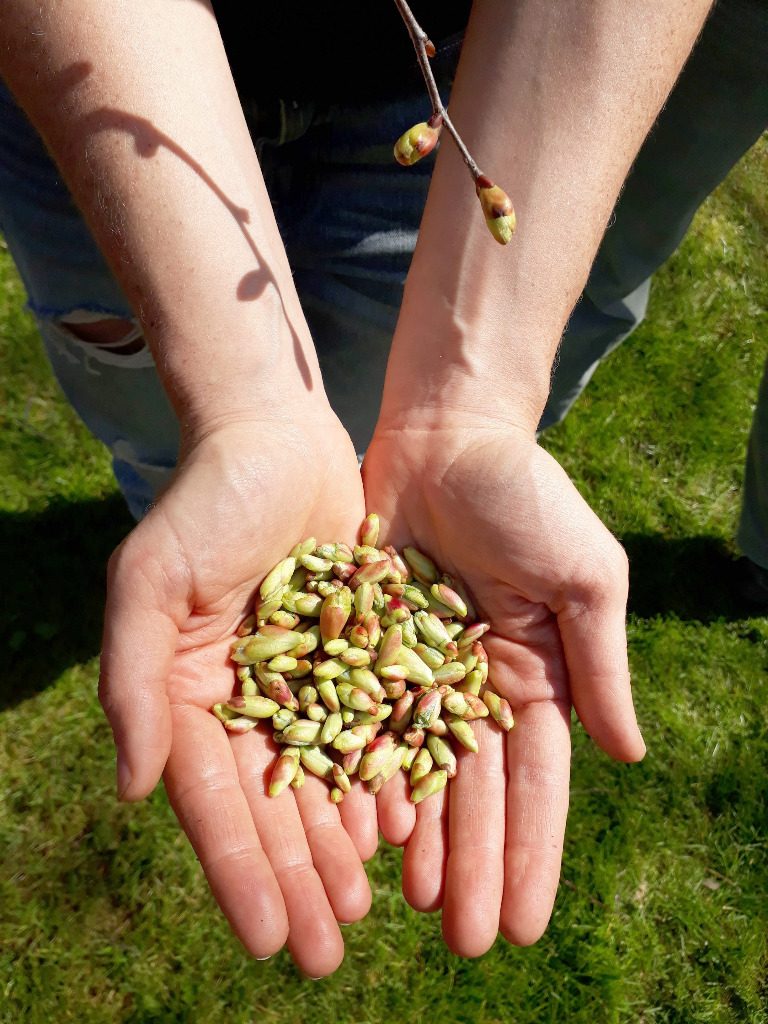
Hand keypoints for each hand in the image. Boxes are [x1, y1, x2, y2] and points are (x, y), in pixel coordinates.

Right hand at [98, 412, 375, 976]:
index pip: (214, 798)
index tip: (268, 939)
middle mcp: (246, 697)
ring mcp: (305, 679)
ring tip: (369, 908)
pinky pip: (373, 727)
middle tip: (326, 952)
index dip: (240, 869)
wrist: (276, 437)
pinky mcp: (357, 652)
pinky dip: (385, 778)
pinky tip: (405, 829)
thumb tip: (137, 789)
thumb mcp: (152, 580)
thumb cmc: (206, 500)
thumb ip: (134, 681)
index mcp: (190, 692)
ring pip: (327, 778)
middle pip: (273, 804)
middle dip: (298, 877)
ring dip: (342, 844)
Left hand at [362, 420, 644, 955]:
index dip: (532, 851)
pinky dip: (356, 773)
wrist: (447, 436)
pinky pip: (354, 719)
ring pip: (412, 771)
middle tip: (465, 943)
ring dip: (416, 839)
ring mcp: (412, 672)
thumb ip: (601, 664)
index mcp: (533, 678)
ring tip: (409, 906)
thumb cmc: (528, 497)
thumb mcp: (585, 576)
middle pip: (471, 792)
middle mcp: (471, 688)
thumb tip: (630, 757)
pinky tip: (353, 828)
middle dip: (473, 864)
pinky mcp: (358, 646)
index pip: (535, 782)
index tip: (527, 924)